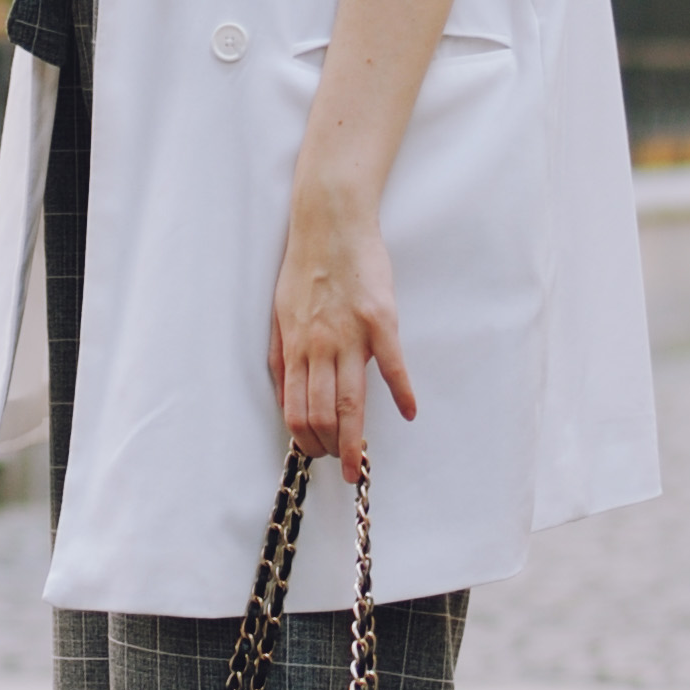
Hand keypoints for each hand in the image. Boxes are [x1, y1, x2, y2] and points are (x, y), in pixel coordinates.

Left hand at [268, 186, 415, 485]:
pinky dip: (401, 393)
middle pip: (322, 414)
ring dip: (355, 440)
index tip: (315, 456)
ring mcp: (350, 333)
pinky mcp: (379, 318)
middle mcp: (319, 345)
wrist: (330, 221)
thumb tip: (283, 392)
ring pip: (350, 400)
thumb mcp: (280, 313)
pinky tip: (408, 412)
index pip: (295, 409)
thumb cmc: (305, 266)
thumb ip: (283, 354)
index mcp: (294, 346)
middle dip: (329, 449)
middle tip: (343, 467)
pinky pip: (391, 364)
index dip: (305, 441)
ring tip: (361, 464)